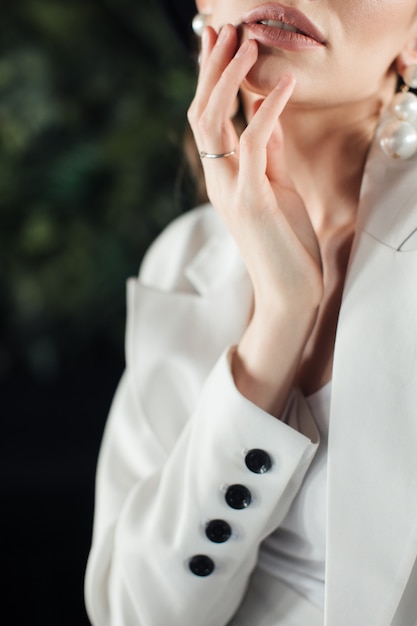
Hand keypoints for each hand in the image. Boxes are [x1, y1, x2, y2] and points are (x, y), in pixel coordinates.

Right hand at [187, 25, 323, 413]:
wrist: (289, 290)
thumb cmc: (285, 242)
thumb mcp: (277, 189)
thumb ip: (268, 154)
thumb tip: (267, 115)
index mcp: (224, 177)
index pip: (208, 120)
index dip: (211, 81)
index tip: (219, 44)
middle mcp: (219, 180)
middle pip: (202, 114)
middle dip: (211, 70)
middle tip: (221, 30)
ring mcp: (231, 190)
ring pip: (215, 123)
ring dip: (230, 79)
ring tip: (246, 41)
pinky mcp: (252, 201)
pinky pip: (255, 145)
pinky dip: (267, 110)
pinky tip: (284, 84)